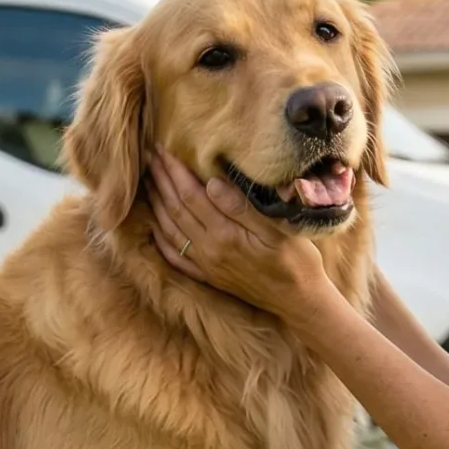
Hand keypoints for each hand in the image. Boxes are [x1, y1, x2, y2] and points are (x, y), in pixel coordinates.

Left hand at [146, 148, 330, 320]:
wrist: (299, 301)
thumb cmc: (296, 261)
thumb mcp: (277, 230)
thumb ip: (242, 207)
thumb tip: (211, 183)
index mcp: (225, 235)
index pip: (191, 195)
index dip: (174, 170)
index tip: (162, 148)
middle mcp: (208, 250)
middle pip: (175, 208)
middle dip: (161, 179)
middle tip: (148, 155)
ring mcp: (205, 265)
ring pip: (170, 229)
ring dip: (156, 202)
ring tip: (148, 179)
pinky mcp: (207, 276)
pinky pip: (174, 256)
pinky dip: (160, 237)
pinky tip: (155, 224)